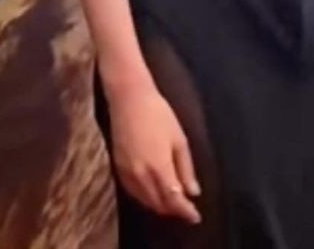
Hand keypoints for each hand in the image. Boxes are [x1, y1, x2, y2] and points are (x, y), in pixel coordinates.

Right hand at [109, 85, 201, 224]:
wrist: (128, 97)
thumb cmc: (158, 113)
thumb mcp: (179, 139)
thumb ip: (185, 168)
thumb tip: (192, 192)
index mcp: (159, 167)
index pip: (174, 200)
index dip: (185, 211)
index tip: (196, 217)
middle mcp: (141, 174)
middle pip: (159, 203)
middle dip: (173, 210)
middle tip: (185, 208)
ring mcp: (127, 171)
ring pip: (144, 200)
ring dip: (159, 205)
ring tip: (171, 202)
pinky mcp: (117, 165)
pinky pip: (132, 191)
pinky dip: (144, 197)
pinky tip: (152, 193)